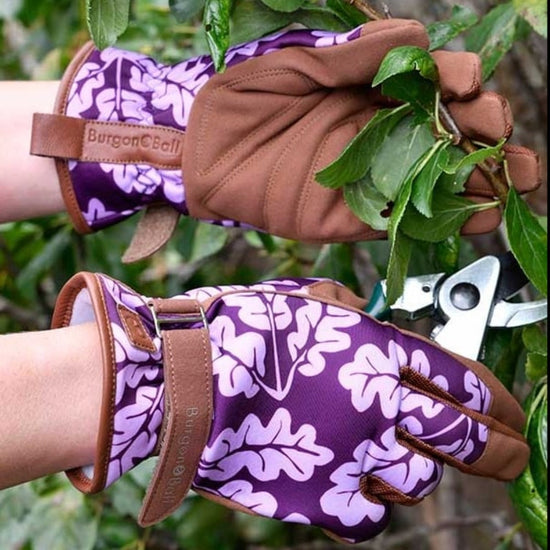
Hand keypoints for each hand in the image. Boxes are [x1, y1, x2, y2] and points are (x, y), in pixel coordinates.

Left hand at [30, 19, 539, 260]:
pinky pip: (401, 219)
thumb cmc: (241, 92)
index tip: (467, 83)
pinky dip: (442, 220)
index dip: (456, 84)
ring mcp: (366, 177)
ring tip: (516, 177)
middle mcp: (376, 134)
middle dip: (480, 131)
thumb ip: (353, 57)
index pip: (430, 87)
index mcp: (367, 92)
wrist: (198, 145)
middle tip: (498, 131)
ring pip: (434, 179)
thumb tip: (415, 39)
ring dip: (476, 178)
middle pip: (444, 134)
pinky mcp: (349, 215)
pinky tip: (479, 214)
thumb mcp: (296, 61)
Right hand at [53, 272, 527, 542]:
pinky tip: (361, 489)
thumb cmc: (236, 330)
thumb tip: (372, 320)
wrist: (179, 380)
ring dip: (418, 471)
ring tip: (400, 458)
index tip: (512, 412)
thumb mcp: (302, 301)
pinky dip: (374, 507)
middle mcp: (374, 406)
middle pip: (464, 441)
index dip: (499, 400)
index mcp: (373, 351)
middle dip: (500, 450)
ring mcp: (350, 457)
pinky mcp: (318, 500)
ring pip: (418, 483)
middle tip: (513, 453)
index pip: (463, 382)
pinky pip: (371, 519)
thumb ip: (350, 312)